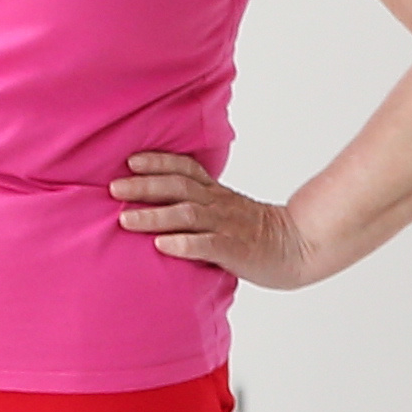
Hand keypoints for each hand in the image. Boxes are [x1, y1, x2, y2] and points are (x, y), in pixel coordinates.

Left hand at [116, 151, 332, 286]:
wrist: (298, 247)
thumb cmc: (257, 233)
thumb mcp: (228, 209)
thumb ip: (200, 204)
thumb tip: (160, 203)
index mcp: (217, 194)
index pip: (186, 169)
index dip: (158, 162)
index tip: (131, 161)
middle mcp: (219, 205)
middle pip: (178, 187)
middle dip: (144, 186)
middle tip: (114, 188)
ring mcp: (227, 226)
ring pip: (187, 214)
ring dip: (155, 215)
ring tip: (126, 219)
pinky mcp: (234, 250)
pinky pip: (207, 245)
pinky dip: (184, 244)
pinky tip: (163, 246)